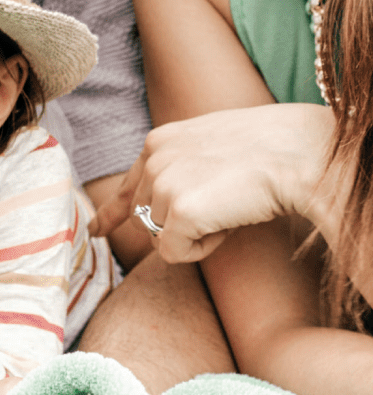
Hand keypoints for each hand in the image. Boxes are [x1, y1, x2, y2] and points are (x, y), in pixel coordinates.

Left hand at [90, 105, 338, 262]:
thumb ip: (179, 168)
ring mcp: (164, 184)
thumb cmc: (269, 151)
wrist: (298, 153)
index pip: (127, 184)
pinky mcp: (180, 212)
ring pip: (159, 238)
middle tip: (222, 207)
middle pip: (145, 218)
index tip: (98, 230)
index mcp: (159, 141)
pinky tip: (227, 224)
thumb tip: (158, 205)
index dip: (111, 212)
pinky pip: (173, 253)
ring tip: (229, 208)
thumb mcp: (210, 148)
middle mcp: (153, 159)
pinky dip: (201, 250)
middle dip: (177, 226)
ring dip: (194, 236)